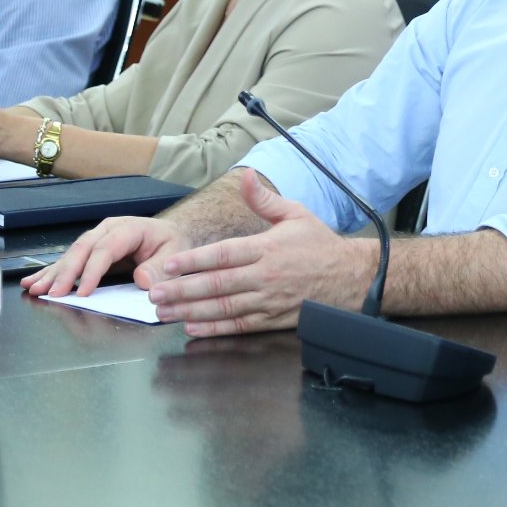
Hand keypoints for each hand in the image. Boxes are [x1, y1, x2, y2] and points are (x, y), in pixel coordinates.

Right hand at [20, 215, 188, 297]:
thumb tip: (142, 281)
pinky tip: (33, 281)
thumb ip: (160, 267)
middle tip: (52, 293)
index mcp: (130, 228)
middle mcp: (109, 229)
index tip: (82, 292)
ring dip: (53, 272)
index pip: (106, 249)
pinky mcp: (91, 248)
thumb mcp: (175, 254)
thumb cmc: (172, 243)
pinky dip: (51, 271)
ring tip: (35, 288)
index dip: (92, 271)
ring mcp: (97, 237)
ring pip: (71, 253)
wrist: (171, 233)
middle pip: (83, 249)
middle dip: (66, 273)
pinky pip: (69, 259)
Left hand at [139, 169, 373, 337]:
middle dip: (182, 290)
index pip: (223, 254)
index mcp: (267, 248)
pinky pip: (239, 326)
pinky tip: (193, 327)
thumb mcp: (296, 214)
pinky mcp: (274, 320)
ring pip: (224, 308)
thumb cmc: (321, 246)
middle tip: (154, 294)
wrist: (353, 278)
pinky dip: (214, 330)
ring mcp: (269, 300)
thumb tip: (246, 176)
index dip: (194, 261)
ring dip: (190, 311)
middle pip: (217, 284)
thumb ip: (264, 200)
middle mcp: (265, 276)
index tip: (168, 265)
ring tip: (164, 313)